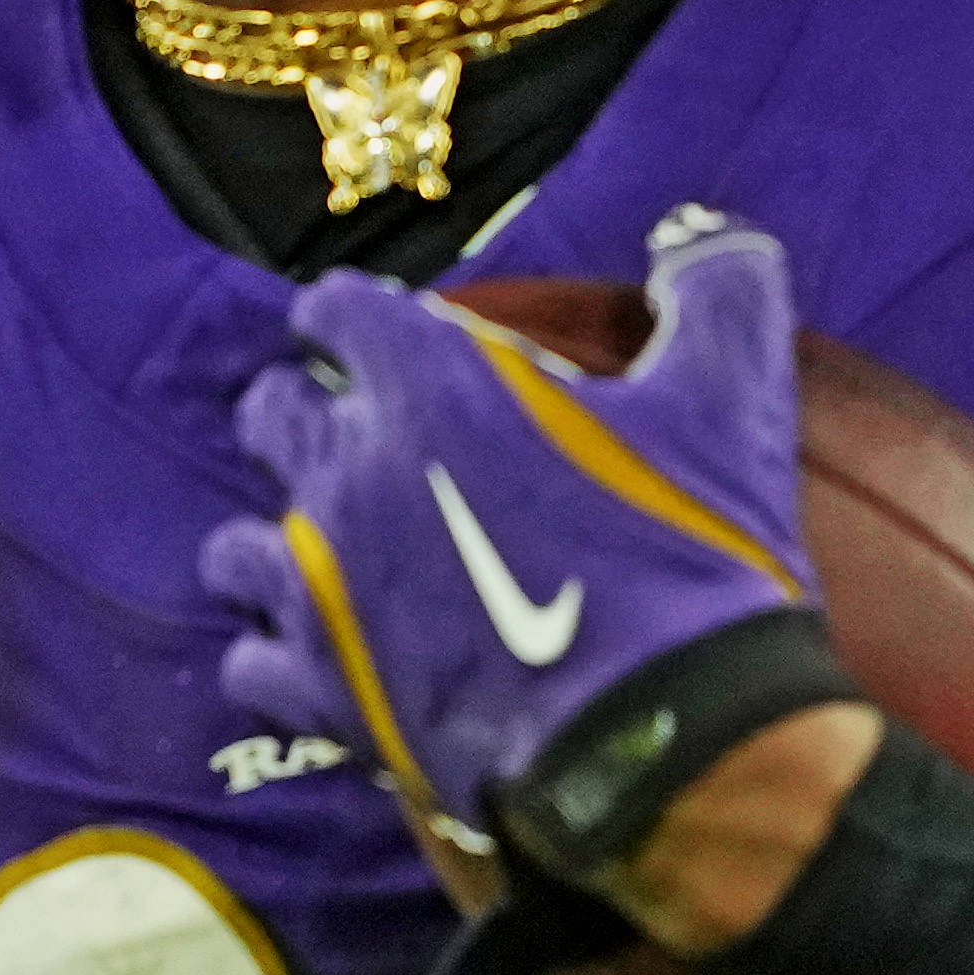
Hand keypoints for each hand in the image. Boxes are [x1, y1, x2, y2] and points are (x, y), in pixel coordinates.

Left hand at [198, 228, 844, 894]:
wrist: (667, 738)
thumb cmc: (691, 557)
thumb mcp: (733, 396)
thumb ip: (717, 289)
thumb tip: (700, 236)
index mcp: (429, 383)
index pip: (336, 310)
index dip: (356, 320)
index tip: (383, 340)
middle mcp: (349, 472)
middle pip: (272, 413)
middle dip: (309, 416)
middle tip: (368, 443)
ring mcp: (320, 588)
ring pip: (240, 546)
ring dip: (279, 542)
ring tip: (334, 561)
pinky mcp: (320, 689)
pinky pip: (251, 661)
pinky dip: (282, 657)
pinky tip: (330, 661)